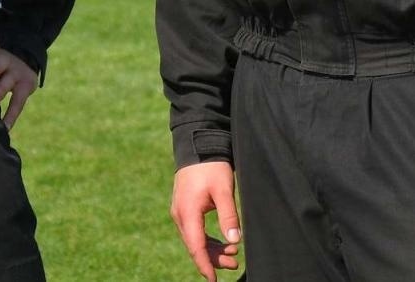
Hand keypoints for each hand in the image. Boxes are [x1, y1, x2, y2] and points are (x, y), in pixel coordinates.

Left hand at [0, 34, 38, 129]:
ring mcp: (21, 81)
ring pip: (16, 96)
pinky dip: (11, 118)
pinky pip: (18, 106)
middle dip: (0, 91)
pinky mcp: (26, 91)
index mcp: (1, 58)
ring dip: (10, 110)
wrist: (21, 60)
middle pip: (7, 80)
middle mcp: (13, 69)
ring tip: (3, 123)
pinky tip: (5, 129)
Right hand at [170, 161, 241, 281]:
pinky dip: (207, 239)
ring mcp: (180, 212)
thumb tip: (234, 240)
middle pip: (195, 245)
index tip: (213, 279)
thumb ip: (228, 216)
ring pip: (195, 239)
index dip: (205, 264)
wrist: (198, 146)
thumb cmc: (211, 166)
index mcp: (188, 212)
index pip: (196, 246)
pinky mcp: (185, 208)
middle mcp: (180, 215)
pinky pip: (195, 230)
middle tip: (234, 264)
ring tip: (232, 255)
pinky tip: (222, 242)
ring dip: (213, 249)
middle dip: (214, 258)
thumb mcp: (224, 190)